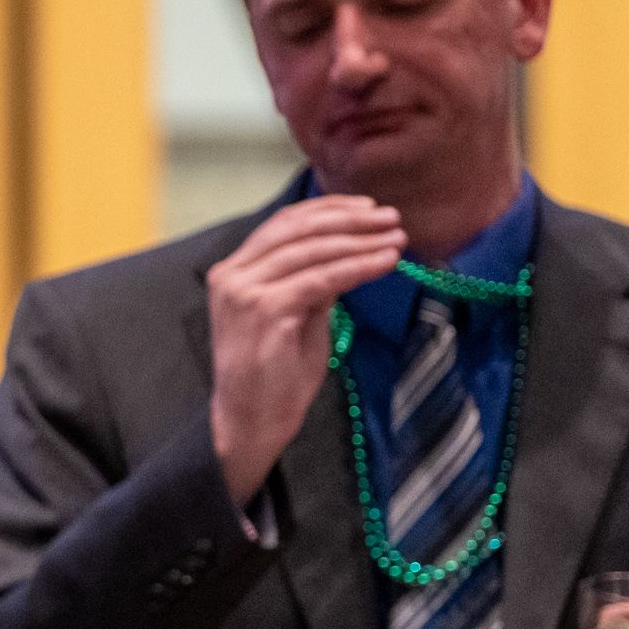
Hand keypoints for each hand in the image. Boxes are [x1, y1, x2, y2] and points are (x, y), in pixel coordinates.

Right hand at [207, 195, 403, 504]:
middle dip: (352, 220)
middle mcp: (231, 275)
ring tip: (397, 239)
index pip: (283, 224)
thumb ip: (311, 281)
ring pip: (314, 250)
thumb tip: (349, 251)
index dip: (329, 209)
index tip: (368, 208)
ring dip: (362, 241)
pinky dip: (358, 267)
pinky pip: (323, 279)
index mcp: (233, 271)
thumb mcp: (296, 315)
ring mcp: (245, 292)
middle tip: (392, 219)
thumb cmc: (274, 374)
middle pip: (299, 229)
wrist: (251, 421)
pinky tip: (386, 262)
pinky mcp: (265, 310)